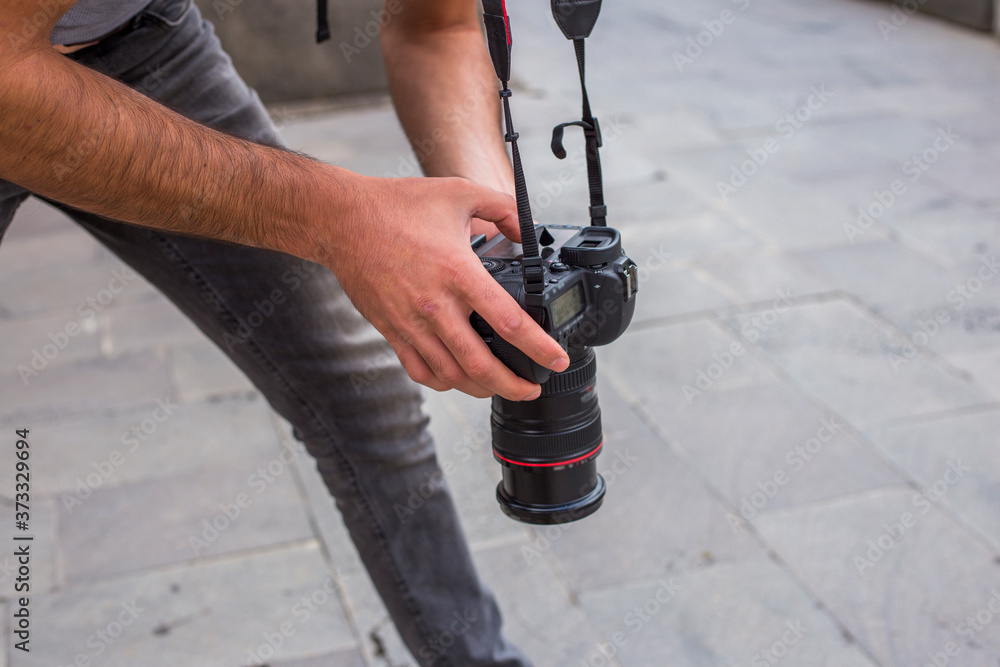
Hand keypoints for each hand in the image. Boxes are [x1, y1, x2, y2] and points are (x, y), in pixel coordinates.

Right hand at [324, 174, 568, 399]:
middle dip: (514, 385)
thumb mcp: (460, 192)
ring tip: (501, 388)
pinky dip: (444, 382)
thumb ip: (503, 208)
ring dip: (481, 388)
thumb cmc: (397, 205)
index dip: (539, 347)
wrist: (342, 220)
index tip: (556, 359)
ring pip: (452, 375)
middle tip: (532, 388)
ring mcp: (410, 323)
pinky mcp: (391, 331)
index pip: (509, 323)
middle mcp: (435, 306)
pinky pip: (420, 370)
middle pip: (482, 364)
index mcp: (458, 273)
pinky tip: (459, 379)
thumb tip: (528, 230)